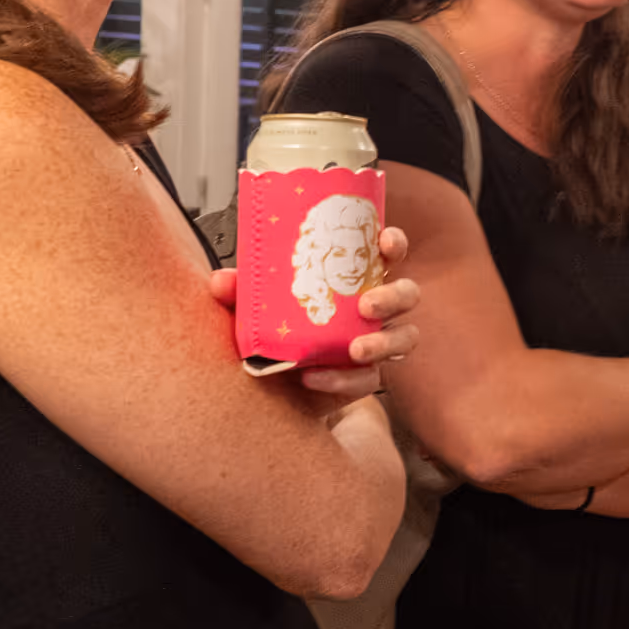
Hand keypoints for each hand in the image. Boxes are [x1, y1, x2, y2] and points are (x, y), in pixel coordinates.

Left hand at [207, 225, 422, 396]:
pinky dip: (344, 379)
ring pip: (405, 338)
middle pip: (407, 295)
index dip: (394, 243)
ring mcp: (373, 343)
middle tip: (367, 304)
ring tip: (356, 349)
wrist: (265, 388)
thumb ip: (240, 294)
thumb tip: (221, 281)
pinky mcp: (363, 378)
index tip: (386, 241)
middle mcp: (370, 310)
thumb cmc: (270, 334)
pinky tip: (315, 378)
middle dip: (394, 296)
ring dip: (384, 342)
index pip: (386, 254)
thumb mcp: (252, 309)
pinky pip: (370, 379)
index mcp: (353, 279)